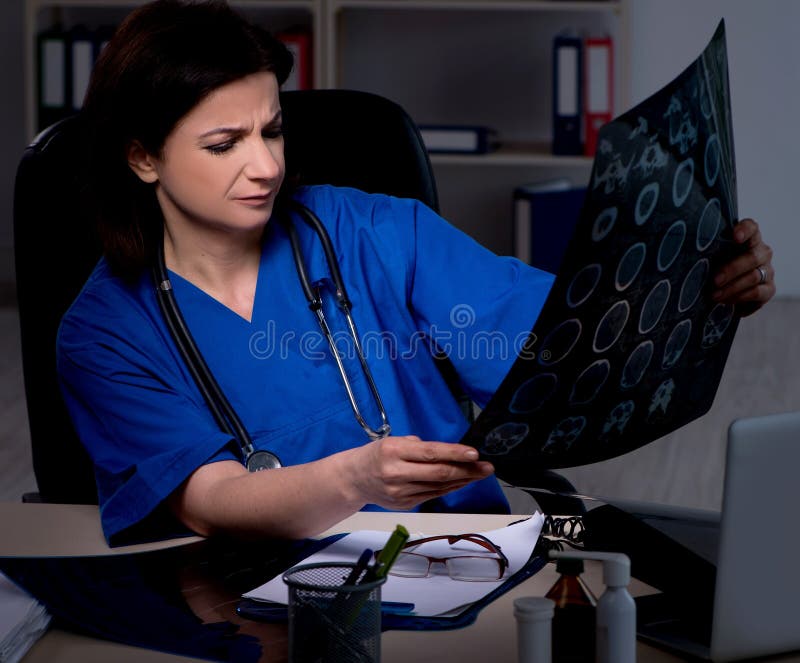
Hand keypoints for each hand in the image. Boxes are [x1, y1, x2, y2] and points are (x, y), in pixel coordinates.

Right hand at [343, 435, 493, 510]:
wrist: (354, 479)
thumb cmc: (377, 455)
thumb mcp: (394, 441)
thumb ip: (420, 447)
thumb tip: (451, 453)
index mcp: (393, 451)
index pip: (430, 453)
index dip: (454, 454)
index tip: (474, 454)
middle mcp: (396, 473)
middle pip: (439, 473)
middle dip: (467, 470)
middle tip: (486, 467)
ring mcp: (400, 492)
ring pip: (439, 487)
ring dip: (463, 480)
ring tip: (479, 473)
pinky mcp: (404, 504)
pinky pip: (433, 495)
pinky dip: (449, 488)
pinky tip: (462, 482)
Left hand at [712, 218, 774, 315]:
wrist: (725, 295)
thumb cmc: (714, 270)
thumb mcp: (710, 259)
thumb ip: (708, 252)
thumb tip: (686, 252)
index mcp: (748, 239)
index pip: (751, 227)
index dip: (745, 230)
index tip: (735, 237)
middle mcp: (761, 252)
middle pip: (752, 256)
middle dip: (731, 269)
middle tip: (714, 281)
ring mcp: (767, 270)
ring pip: (753, 276)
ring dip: (732, 287)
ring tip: (714, 295)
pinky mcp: (769, 289)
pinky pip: (757, 292)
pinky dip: (739, 298)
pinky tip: (725, 302)